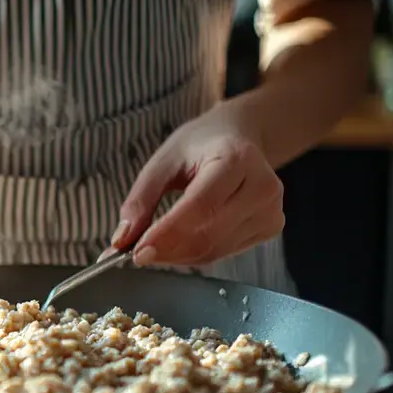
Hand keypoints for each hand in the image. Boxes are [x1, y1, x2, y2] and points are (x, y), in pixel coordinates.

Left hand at [110, 106, 284, 266]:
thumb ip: (139, 201)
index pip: (200, 207)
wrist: (239, 137)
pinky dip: (195, 254)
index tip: (136, 251)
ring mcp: (271, 210)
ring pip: (214, 250)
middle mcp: (261, 186)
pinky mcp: (271, 227)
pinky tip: (181, 241)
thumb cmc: (200, 146)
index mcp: (236, 158)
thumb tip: (121, 240)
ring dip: (177, 256)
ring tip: (156, 244)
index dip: (166, 234)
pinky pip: (223, 252)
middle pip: (207, 235)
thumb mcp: (162, 162)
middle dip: (166, 250)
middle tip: (136, 252)